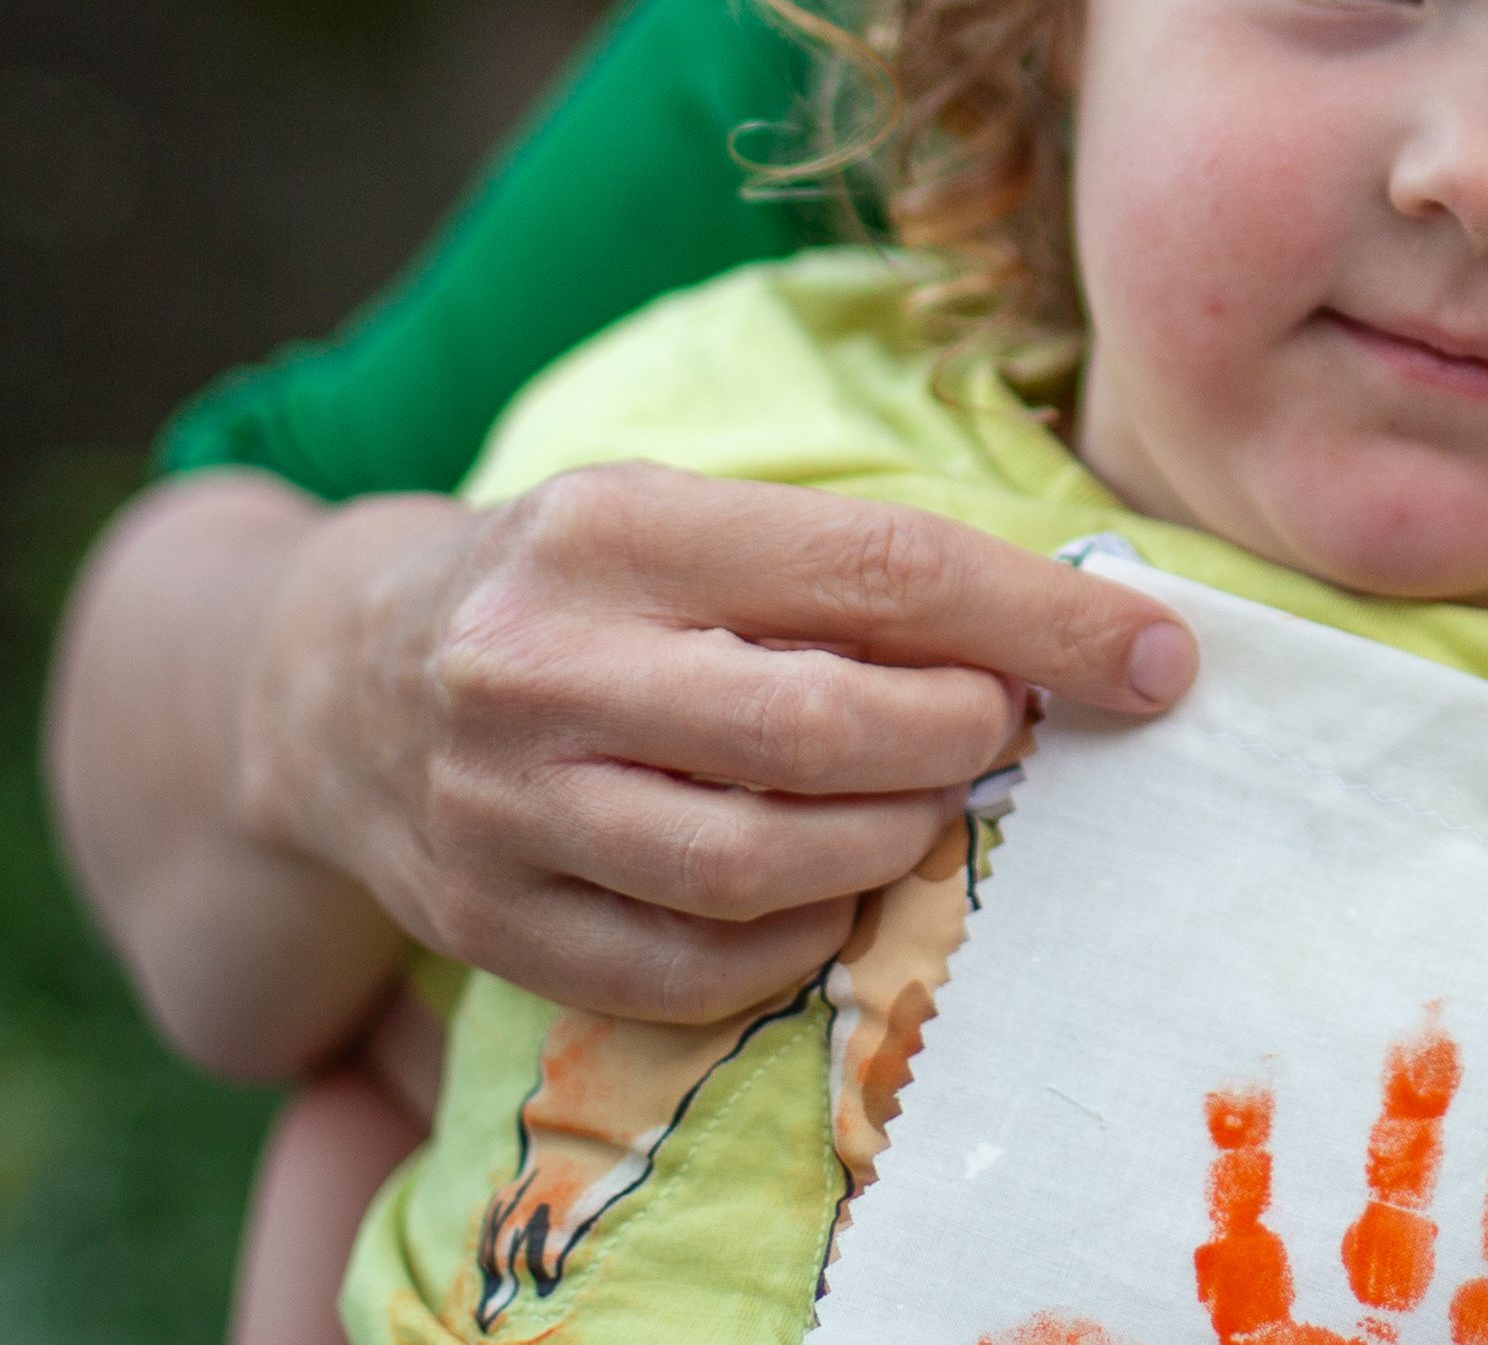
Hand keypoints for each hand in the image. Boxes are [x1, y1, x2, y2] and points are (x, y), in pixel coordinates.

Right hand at [239, 464, 1195, 1024]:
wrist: (329, 679)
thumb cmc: (576, 584)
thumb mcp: (688, 516)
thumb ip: (852, 562)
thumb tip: (1079, 628)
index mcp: (616, 528)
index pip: (881, 571)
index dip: (1044, 621)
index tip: (1158, 656)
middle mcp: (539, 665)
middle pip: (821, 728)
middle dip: (965, 738)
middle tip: (1015, 730)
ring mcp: (500, 806)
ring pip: (758, 862)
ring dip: (895, 844)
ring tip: (935, 805)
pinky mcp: (486, 922)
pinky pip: (688, 971)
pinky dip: (798, 941)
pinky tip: (836, 891)